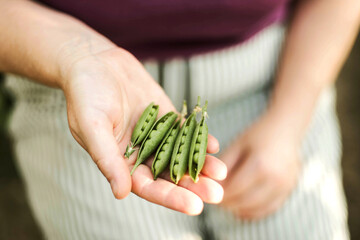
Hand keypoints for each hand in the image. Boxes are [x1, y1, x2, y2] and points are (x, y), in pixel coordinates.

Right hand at [60, 47, 226, 214]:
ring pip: (181, 154)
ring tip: (221, 172)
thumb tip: (121, 193)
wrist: (95, 62)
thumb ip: (107, 159)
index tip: (194, 206)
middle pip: (170, 174)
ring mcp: (156, 133)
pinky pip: (185, 130)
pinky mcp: (166, 116)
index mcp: (121, 161)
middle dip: (193, 185)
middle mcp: (141, 151)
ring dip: (201, 165)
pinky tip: (213, 146)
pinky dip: (199, 138)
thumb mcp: (92, 127)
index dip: (171, 197)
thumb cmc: (86, 95)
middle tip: (216, 194)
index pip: (149, 186)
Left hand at [220, 112, 300, 219]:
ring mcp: (285, 187)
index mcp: (260, 164)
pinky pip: (268, 210)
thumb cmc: (257, 135)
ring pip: (256, 209)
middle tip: (215, 199)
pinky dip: (253, 211)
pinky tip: (241, 207)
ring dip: (238, 208)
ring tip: (226, 202)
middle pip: (244, 201)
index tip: (208, 192)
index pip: (234, 189)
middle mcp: (276, 178)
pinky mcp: (289, 191)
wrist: (285, 129)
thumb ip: (224, 165)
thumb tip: (210, 184)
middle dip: (227, 203)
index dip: (219, 193)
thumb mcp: (237, 145)